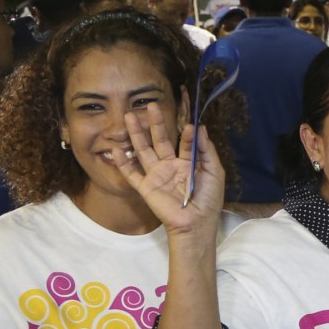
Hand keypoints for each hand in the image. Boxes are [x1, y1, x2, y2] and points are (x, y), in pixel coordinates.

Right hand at [118, 103, 223, 238]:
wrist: (196, 223)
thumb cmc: (208, 199)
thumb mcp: (213, 171)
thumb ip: (206, 150)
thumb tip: (200, 127)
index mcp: (187, 162)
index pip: (184, 142)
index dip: (186, 133)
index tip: (189, 124)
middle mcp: (170, 166)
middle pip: (159, 140)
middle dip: (155, 123)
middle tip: (150, 105)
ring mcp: (156, 175)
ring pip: (143, 150)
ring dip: (136, 134)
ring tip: (129, 116)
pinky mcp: (146, 187)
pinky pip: (131, 174)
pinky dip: (123, 163)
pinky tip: (115, 149)